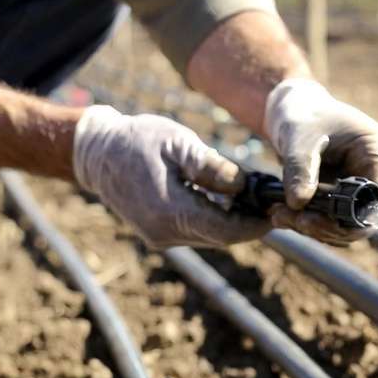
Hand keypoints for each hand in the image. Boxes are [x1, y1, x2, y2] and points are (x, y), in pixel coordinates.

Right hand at [73, 106, 269, 247]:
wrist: (98, 154)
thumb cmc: (139, 140)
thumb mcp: (178, 144)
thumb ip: (212, 167)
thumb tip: (244, 186)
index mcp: (170, 211)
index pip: (226, 230)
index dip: (256, 224)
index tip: (279, 212)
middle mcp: (165, 233)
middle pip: (222, 237)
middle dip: (251, 223)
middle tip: (276, 206)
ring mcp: (160, 237)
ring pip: (211, 237)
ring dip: (235, 223)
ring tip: (258, 201)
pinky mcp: (158, 235)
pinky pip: (196, 233)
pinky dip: (217, 220)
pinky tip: (232, 203)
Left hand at [263, 79, 377, 242]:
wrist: (293, 110)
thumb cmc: (302, 114)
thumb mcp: (298, 138)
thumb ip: (300, 169)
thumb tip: (298, 204)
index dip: (358, 217)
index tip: (321, 219)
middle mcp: (376, 172)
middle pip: (366, 218)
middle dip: (330, 226)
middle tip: (296, 221)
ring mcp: (360, 186)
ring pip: (347, 225)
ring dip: (315, 228)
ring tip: (280, 216)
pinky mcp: (343, 197)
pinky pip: (332, 221)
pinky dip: (308, 222)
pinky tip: (281, 215)